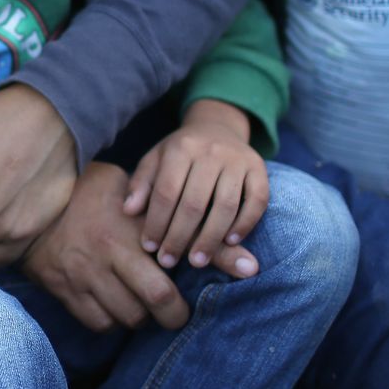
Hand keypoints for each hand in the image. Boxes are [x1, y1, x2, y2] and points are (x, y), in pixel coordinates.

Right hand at [23, 163, 262, 332]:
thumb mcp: (129, 188)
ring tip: (142, 303)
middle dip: (174, 313)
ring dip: (142, 316)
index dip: (212, 269)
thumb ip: (173, 209)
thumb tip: (224, 232)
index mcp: (129, 226)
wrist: (31, 204)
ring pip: (129, 316)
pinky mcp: (67, 291)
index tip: (240, 275)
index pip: (180, 253)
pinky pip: (101, 323)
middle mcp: (109, 254)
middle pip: (157, 299)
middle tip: (177, 313)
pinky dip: (113, 320)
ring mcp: (85, 275)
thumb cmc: (89, 192)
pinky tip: (115, 304)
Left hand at [122, 99, 268, 272]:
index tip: (149, 247)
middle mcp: (211, 152)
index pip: (166, 192)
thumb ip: (141, 184)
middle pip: (194, 203)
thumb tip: (129, 211)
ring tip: (197, 261)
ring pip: (226, 205)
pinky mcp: (259, 169)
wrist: (217, 127)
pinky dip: (245, 224)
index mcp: (181, 148)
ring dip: (211, 238)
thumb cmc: (180, 152)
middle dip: (179, 237)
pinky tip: (230, 243)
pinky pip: (257, 201)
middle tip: (169, 261)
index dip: (157, 222)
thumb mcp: (156, 159)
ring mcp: (238, 160)